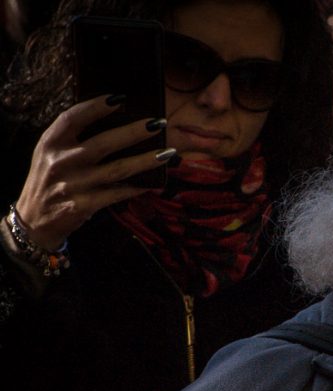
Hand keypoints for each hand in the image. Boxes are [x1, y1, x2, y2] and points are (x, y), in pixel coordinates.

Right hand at [14, 94, 173, 249]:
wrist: (34, 221)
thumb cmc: (50, 180)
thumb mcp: (50, 154)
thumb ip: (73, 138)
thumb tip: (116, 121)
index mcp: (51, 143)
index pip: (72, 118)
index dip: (95, 107)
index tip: (120, 98)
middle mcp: (60, 162)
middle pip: (103, 143)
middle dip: (134, 132)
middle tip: (159, 123)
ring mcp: (72, 185)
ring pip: (117, 170)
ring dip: (145, 160)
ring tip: (168, 152)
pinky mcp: (82, 206)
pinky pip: (116, 194)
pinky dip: (137, 188)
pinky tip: (154, 182)